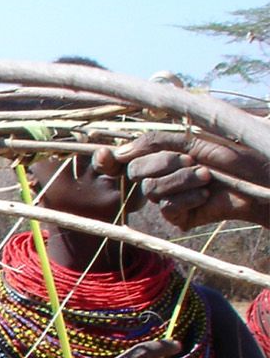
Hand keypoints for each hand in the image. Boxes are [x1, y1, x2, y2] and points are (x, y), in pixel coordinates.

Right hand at [111, 132, 269, 229]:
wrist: (259, 181)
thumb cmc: (232, 155)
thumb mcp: (192, 140)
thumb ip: (155, 142)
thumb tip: (118, 151)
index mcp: (161, 156)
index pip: (126, 158)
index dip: (109, 159)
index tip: (104, 156)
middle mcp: (160, 177)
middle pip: (135, 172)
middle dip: (163, 163)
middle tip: (191, 161)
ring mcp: (168, 199)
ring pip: (151, 190)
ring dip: (181, 180)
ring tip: (206, 177)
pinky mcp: (178, 217)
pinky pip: (166, 207)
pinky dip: (187, 197)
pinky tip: (205, 194)